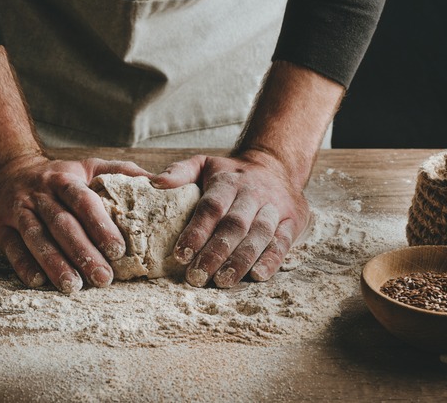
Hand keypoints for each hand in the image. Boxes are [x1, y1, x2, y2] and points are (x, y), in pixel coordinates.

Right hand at [0, 154, 150, 292]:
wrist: (4, 170)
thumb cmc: (57, 176)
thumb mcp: (87, 166)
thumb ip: (120, 173)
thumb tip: (159, 182)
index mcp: (64, 179)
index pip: (83, 201)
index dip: (100, 225)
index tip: (119, 250)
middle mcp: (39, 194)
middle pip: (61, 223)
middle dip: (83, 252)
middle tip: (103, 278)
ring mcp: (17, 210)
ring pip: (36, 238)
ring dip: (55, 263)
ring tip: (74, 286)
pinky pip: (12, 249)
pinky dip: (24, 266)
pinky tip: (39, 282)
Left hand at [151, 150, 309, 287]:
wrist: (275, 165)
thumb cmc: (230, 173)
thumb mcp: (203, 164)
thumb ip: (179, 173)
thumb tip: (154, 183)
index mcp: (228, 182)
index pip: (212, 207)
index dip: (197, 232)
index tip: (181, 255)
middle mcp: (253, 194)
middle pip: (234, 225)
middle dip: (215, 252)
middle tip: (197, 276)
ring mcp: (275, 207)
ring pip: (259, 235)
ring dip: (241, 260)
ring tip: (222, 281)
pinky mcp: (292, 221)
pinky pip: (283, 242)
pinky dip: (272, 260)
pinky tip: (257, 276)